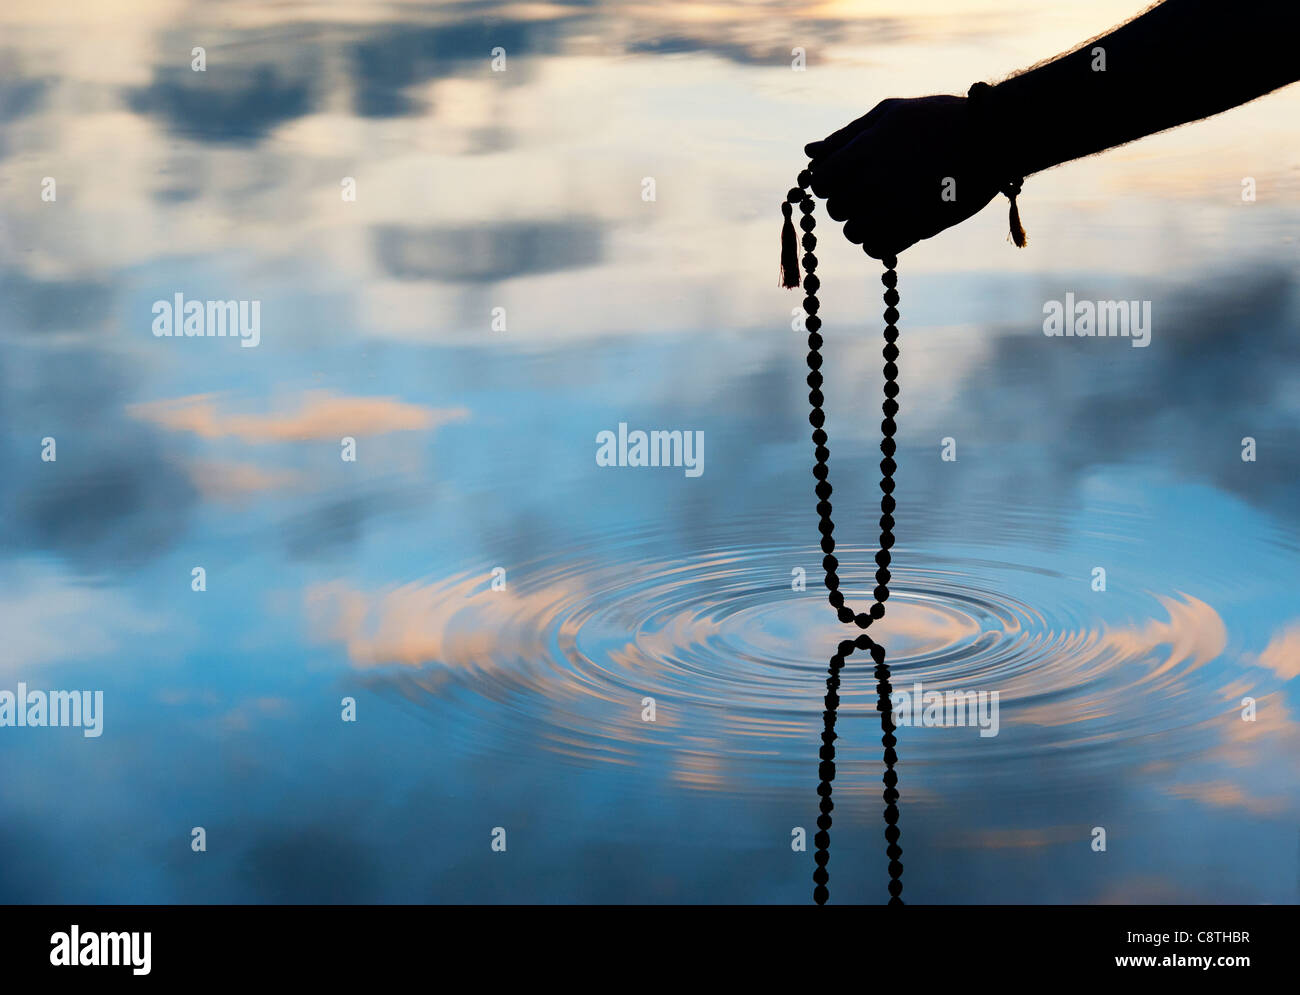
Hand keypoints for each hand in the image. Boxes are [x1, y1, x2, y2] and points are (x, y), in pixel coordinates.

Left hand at [804, 95, 1001, 258]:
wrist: (992, 138)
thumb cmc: (939, 119)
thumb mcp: (890, 114)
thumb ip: (846, 135)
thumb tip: (808, 153)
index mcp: (867, 150)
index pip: (821, 182)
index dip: (828, 180)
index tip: (845, 175)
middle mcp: (877, 181)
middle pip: (836, 209)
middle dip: (846, 200)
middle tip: (870, 189)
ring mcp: (897, 208)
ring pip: (853, 232)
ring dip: (862, 223)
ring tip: (883, 206)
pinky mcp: (917, 229)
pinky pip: (876, 249)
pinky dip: (879, 240)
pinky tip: (894, 223)